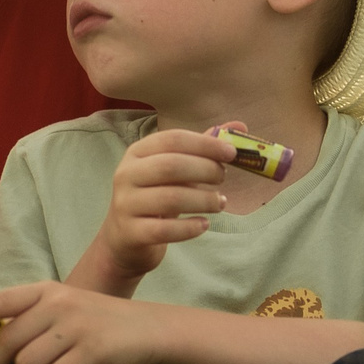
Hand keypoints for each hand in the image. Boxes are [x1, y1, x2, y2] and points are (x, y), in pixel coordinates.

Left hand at [0, 281, 171, 363]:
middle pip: (7, 340)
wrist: (149, 329)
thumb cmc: (100, 322)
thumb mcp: (65, 308)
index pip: (0, 301)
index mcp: (45, 291)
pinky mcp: (91, 351)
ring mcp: (74, 326)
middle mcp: (57, 303)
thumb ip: (33, 319)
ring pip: (26, 363)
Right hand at [78, 127, 236, 288]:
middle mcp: (126, 175)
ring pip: (170, 198)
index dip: (205, 144)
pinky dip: (190, 228)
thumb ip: (202, 149)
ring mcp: (126, 204)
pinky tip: (203, 224)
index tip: (231, 153)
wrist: (124, 238)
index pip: (172, 139)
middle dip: (205, 170)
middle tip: (223, 179)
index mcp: (137, 153)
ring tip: (220, 203)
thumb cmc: (154, 197)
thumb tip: (239, 125)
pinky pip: (165, 230)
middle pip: (170, 166)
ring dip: (204, 200)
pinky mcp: (132, 232)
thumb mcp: (173, 170)